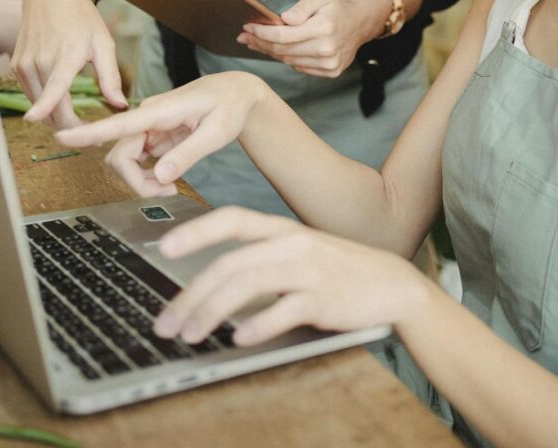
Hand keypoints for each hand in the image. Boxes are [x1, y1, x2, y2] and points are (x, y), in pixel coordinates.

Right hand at [14, 0, 124, 128]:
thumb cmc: (81, 18)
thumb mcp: (103, 43)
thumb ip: (110, 76)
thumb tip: (120, 105)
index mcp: (67, 55)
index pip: (53, 85)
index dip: (43, 106)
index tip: (32, 121)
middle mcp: (41, 60)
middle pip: (50, 109)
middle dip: (69, 125)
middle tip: (90, 130)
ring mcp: (25, 63)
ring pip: (38, 106)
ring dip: (55, 116)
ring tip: (77, 117)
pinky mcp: (16, 65)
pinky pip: (31, 94)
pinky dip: (44, 103)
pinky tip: (59, 100)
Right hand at [55, 72, 265, 195]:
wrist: (236, 93)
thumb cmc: (229, 106)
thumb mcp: (217, 132)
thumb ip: (188, 153)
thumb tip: (160, 174)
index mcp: (161, 110)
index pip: (119, 123)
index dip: (89, 132)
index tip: (61, 135)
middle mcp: (148, 117)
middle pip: (119, 156)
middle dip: (136, 181)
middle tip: (169, 191)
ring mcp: (148, 127)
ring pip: (126, 162)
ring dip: (143, 181)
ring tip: (172, 186)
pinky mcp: (152, 135)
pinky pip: (138, 162)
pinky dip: (149, 177)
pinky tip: (170, 179)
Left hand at [150, 206, 429, 345]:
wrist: (393, 284)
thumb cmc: (340, 272)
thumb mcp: (299, 254)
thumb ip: (261, 261)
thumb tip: (212, 285)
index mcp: (282, 230)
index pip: (232, 219)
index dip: (197, 230)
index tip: (164, 246)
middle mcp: (292, 243)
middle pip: (230, 263)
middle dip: (191, 294)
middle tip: (166, 322)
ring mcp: (309, 269)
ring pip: (249, 284)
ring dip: (213, 311)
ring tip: (192, 335)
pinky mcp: (324, 298)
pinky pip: (285, 309)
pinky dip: (259, 324)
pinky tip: (239, 338)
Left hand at [237, 0, 389, 76]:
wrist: (361, 23)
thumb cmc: (336, 7)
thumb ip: (301, 7)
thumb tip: (283, 19)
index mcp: (323, 28)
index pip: (283, 35)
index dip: (262, 32)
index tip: (247, 27)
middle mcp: (326, 49)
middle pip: (283, 50)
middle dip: (260, 42)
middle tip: (244, 37)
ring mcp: (329, 64)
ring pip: (289, 61)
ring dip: (270, 52)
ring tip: (256, 43)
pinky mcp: (330, 71)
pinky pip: (300, 68)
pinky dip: (286, 59)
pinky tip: (277, 50)